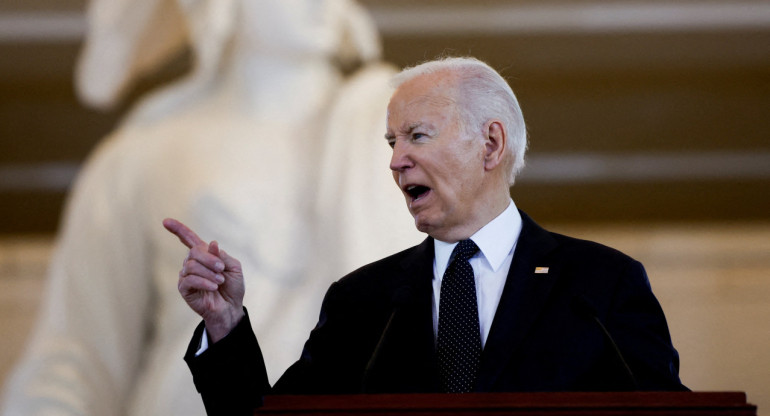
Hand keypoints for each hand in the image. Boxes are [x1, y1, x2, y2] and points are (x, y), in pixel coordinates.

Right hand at [163, 218, 244, 341]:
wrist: (231, 308)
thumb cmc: (232, 287)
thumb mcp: (234, 267)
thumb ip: (222, 255)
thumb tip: (211, 244)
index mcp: (204, 255)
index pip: (188, 239)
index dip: (178, 229)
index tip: (165, 221)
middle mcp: (192, 263)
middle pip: (194, 251)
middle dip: (210, 259)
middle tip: (222, 269)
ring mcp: (186, 276)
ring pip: (191, 265)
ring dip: (209, 273)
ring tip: (220, 282)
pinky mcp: (184, 289)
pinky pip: (189, 280)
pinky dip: (204, 282)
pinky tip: (213, 287)